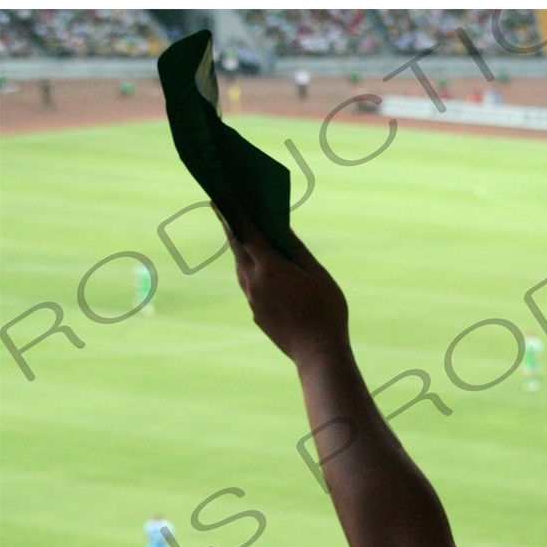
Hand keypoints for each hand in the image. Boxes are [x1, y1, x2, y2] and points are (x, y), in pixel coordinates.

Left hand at [221, 215, 350, 368]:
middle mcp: (253, 281)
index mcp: (269, 267)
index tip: (220, 192)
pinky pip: (250, 285)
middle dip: (230, 224)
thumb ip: (295, 249)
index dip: (233, 210)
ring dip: (240, 248)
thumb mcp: (317, 274)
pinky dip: (252, 269)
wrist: (318, 354)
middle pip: (237, 246)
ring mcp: (252, 299)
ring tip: (243, 235)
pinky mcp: (257, 314)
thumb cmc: (325, 311)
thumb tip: (280, 229)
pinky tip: (262, 269)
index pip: (245, 230)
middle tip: (223, 205)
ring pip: (241, 267)